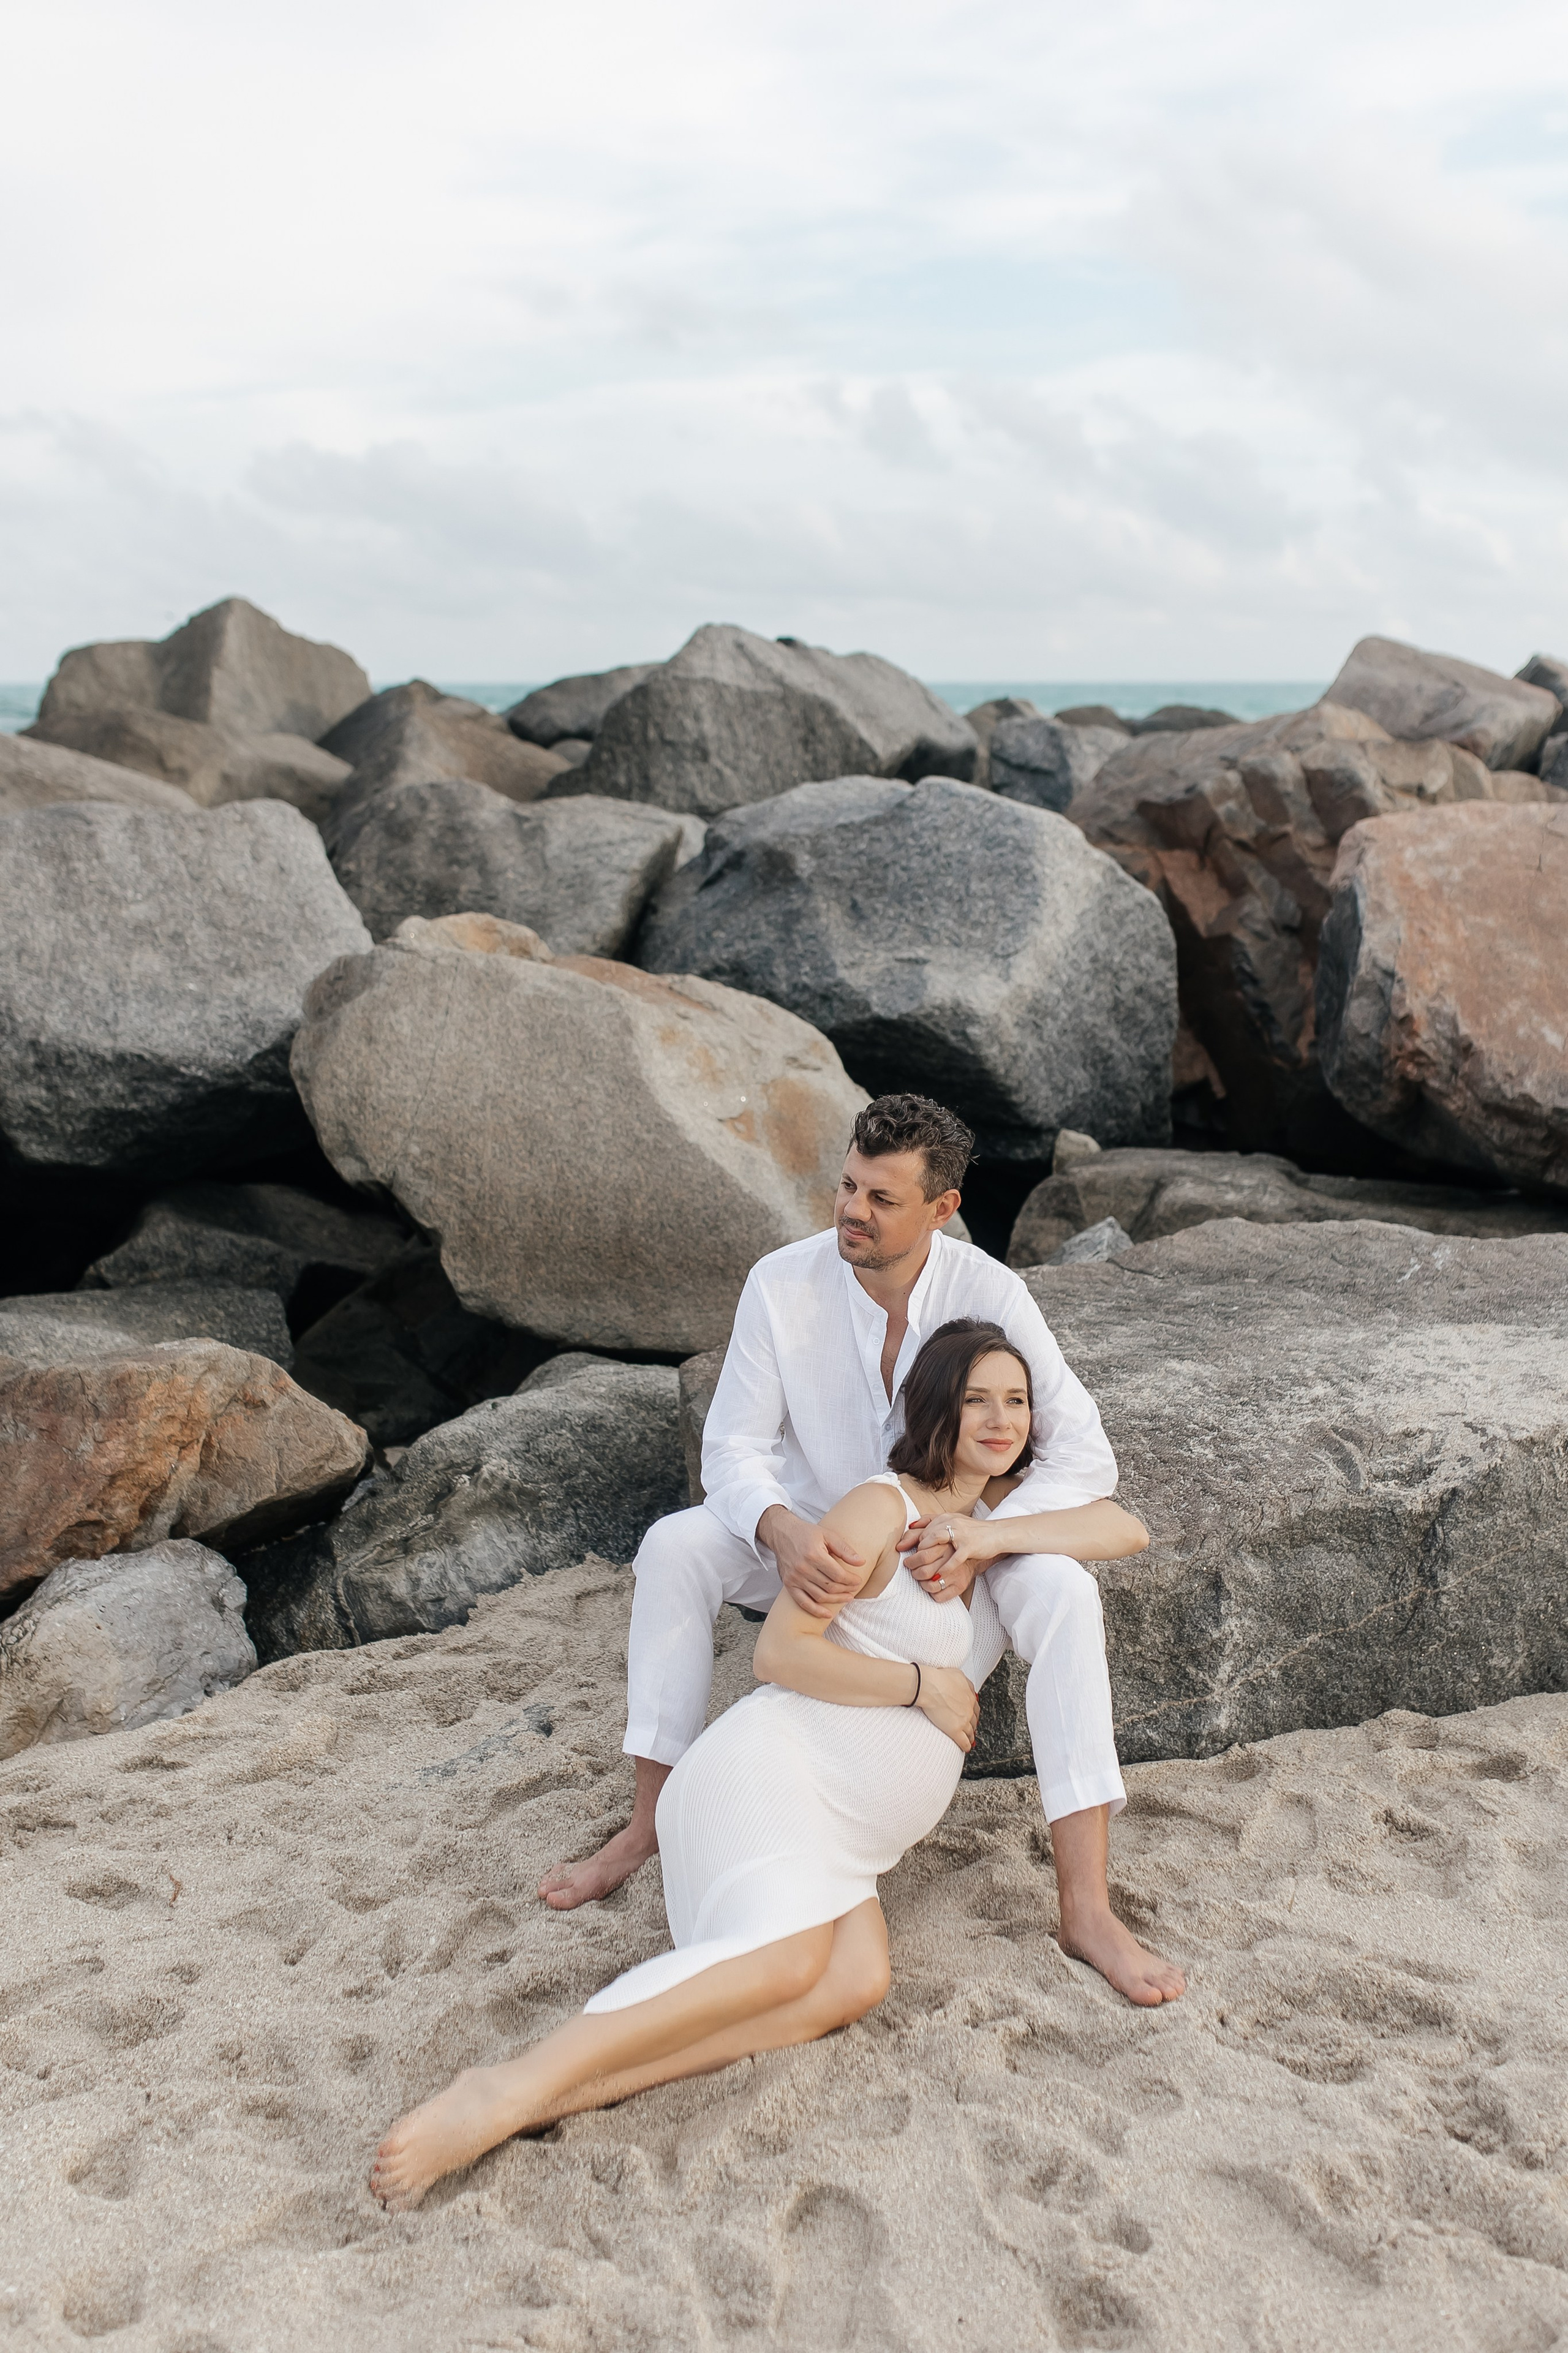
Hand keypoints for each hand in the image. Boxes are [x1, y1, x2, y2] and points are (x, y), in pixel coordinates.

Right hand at [759, 1506, 864, 1620]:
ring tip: (846, 1598)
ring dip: (835, 1601)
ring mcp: (795, 1578)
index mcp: (814, 1555)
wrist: (781, 1533)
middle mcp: (803, 1568)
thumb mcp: (828, 1535)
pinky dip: (816, 1611)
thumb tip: (861, 1562)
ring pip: (819, 1596)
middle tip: (854, 1589)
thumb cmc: (806, 1533)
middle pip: (830, 1587)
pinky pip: (803, 1602)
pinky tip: (827, 1614)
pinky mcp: (788, 1584)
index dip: (851, 1580)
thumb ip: (844, 1549)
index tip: (858, 1581)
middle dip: (846, 1590)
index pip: (838, 1575)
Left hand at [900, 1512, 993, 1601]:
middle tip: (909, 1564)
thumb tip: (911, 1526)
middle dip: (915, 1552)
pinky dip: (945, 1569)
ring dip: (925, 1558)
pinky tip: (938, 1577)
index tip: (903, 1551)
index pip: (924, 1527)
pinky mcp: (970, 1546)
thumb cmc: (973, 1531)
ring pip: (936, 1543)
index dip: (912, 1540)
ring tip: (920, 1570)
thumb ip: (933, 1522)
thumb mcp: (952, 1521)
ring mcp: (961, 1534)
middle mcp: (952, 1523)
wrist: (997, 1533)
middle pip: (926, 1535)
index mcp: (947, 1518)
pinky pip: (954, 1559)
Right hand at [916, 1664, 978, 1751]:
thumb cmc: (939, 1678)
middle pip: (974, 1721)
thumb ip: (965, 1682)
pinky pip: (964, 1742)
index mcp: (970, 1696)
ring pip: (970, 1732)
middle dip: (973, 1725)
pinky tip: (965, 1748)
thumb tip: (968, 1686)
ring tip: (969, 1740)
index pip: (975, 1708)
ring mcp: (963, 1720)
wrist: (929, 1686)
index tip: (971, 1716)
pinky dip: (966, 1746)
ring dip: (970, 1736)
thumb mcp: (958, 1674)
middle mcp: (969, 1709)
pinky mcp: (955, 1730)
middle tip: (970, 1728)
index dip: (973, 1713)